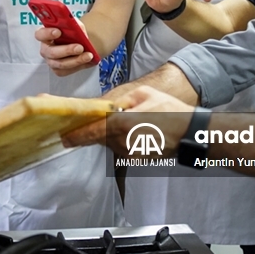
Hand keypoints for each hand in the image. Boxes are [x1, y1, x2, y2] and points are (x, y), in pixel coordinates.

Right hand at [35, 22, 94, 75]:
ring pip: (61, 64)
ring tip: (88, 55)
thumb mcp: (74, 24)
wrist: (80, 43)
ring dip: (76, 60)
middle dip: (67, 50)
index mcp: (45, 35)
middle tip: (80, 47)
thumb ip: (73, 24)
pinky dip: (80, 66)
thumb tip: (75, 27)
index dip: (47, 33)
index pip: (40, 34)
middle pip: (51, 52)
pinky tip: (89, 61)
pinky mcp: (58, 70)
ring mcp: (51, 61)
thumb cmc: (73, 32)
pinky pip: (68, 70)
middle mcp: (45, 49)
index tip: (58, 31)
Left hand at [63, 85, 193, 156]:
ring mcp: (129, 152)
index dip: (76, 134)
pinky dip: (119, 139)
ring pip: (108, 142)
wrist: (191, 133)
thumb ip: (120, 100)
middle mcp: (124, 141)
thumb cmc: (170, 110)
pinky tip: (133, 130)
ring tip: (125, 121)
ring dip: (109, 133)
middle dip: (92, 130)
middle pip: (99, 136)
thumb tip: (102, 106)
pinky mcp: (135, 158)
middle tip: (85, 122)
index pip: (93, 131)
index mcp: (124, 123)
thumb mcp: (144, 95)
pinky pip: (119, 147)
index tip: (63, 136)